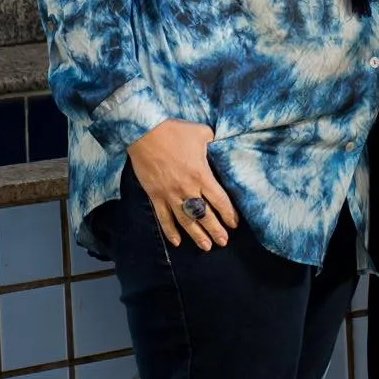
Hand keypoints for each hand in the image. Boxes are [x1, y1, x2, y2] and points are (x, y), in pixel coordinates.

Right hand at [126, 119, 239, 249]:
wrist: (145, 132)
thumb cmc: (174, 131)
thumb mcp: (202, 132)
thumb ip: (214, 142)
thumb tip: (221, 144)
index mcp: (201, 175)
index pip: (219, 200)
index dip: (228, 214)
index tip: (234, 223)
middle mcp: (187, 189)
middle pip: (204, 215)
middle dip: (215, 230)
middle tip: (223, 242)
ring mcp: (169, 195)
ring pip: (185, 220)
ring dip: (196, 235)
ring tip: (206, 247)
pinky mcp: (155, 196)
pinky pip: (163, 218)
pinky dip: (170, 231)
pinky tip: (177, 242)